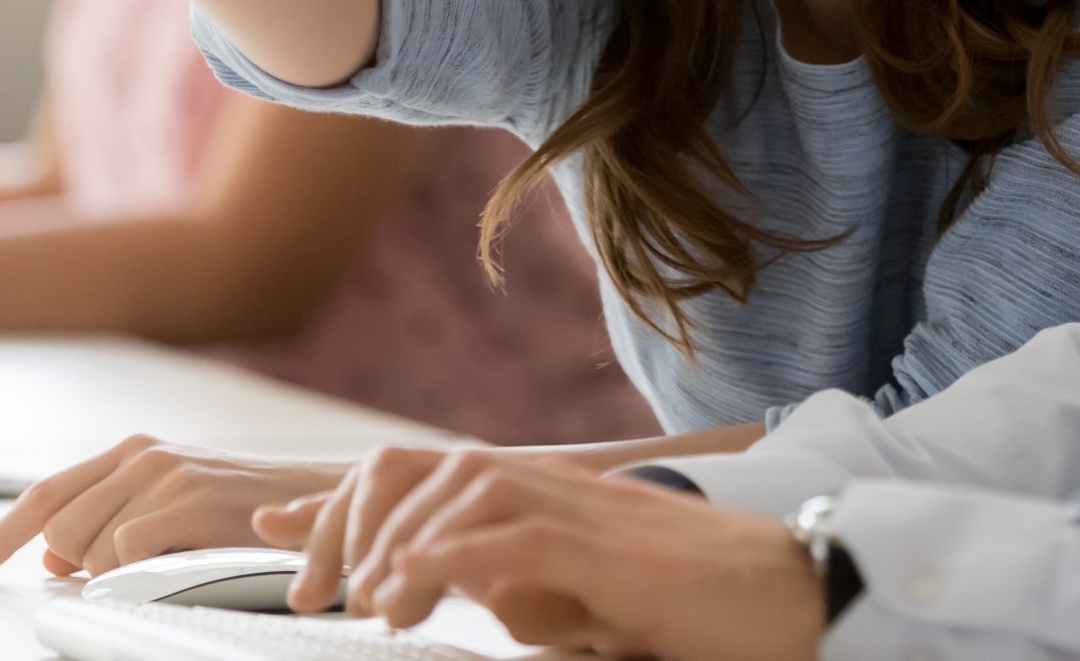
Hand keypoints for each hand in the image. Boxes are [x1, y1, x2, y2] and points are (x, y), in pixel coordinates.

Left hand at [0, 435, 345, 580]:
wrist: (317, 500)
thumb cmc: (245, 512)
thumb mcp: (171, 506)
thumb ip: (111, 521)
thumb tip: (55, 558)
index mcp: (132, 454)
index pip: (43, 495)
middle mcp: (141, 456)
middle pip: (58, 528)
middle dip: (75, 566)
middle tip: (128, 571)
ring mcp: (164, 475)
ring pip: (87, 548)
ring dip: (116, 572)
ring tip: (170, 561)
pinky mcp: (187, 499)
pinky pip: (123, 555)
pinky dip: (138, 573)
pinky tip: (177, 563)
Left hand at [307, 451, 827, 660]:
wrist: (800, 595)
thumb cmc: (711, 612)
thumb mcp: (602, 606)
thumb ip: (543, 597)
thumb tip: (496, 611)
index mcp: (550, 497)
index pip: (426, 475)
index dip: (344, 498)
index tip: (278, 529)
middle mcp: (556, 485)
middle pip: (418, 467)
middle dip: (346, 521)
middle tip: (315, 595)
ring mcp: (580, 507)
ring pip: (450, 488)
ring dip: (388, 544)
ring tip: (363, 604)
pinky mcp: (602, 546)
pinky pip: (500, 534)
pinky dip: (439, 561)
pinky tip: (408, 600)